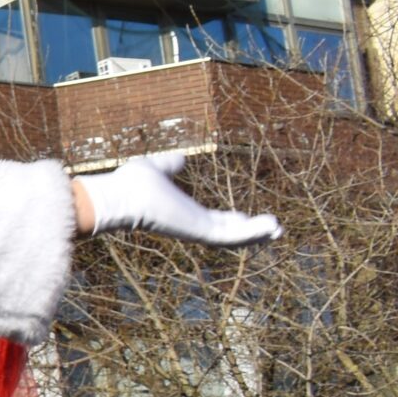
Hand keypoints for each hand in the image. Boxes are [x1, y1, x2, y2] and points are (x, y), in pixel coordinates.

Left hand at [76, 152, 279, 245]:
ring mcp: (196, 230)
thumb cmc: (130, 185)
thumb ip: (170, 166)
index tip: (249, 218)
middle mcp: (192, 225)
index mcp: (184, 213)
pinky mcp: (199, 231)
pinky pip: (231, 236)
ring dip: (257, 235)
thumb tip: (180, 158)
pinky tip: (271, 227)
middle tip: (275, 229)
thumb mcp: (159, 170)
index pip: (214, 221)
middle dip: (252, 233)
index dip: (234, 220)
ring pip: (233, 238)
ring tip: (279, 230)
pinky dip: (252, 233)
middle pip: (229, 235)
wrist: (118, 195)